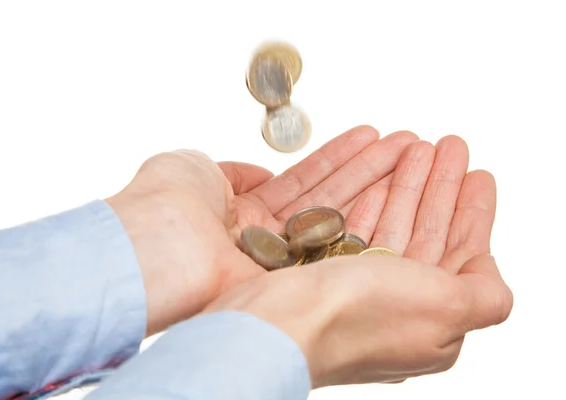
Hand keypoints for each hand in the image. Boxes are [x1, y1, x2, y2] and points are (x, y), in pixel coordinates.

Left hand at [105, 126, 417, 335]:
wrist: (154, 248)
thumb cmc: (163, 203)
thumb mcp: (194, 166)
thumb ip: (232, 171)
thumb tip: (259, 174)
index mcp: (243, 216)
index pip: (302, 184)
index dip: (338, 159)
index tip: (370, 138)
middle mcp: (269, 242)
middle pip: (329, 200)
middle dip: (368, 169)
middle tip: (407, 145)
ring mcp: (286, 263)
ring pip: (341, 220)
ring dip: (378, 185)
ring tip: (413, 155)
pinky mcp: (297, 282)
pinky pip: (340, 245)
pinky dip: (371, 216)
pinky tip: (399, 190)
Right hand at [204, 135, 512, 385]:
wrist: (272, 327)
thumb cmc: (354, 321)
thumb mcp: (445, 310)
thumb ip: (484, 296)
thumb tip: (491, 281)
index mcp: (422, 321)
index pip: (457, 257)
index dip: (471, 215)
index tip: (479, 177)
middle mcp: (382, 304)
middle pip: (418, 232)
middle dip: (436, 186)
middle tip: (448, 147)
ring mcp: (342, 284)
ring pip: (380, 220)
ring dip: (399, 180)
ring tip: (410, 142)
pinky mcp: (308, 264)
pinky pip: (340, 219)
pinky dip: (357, 189)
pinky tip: (370, 169)